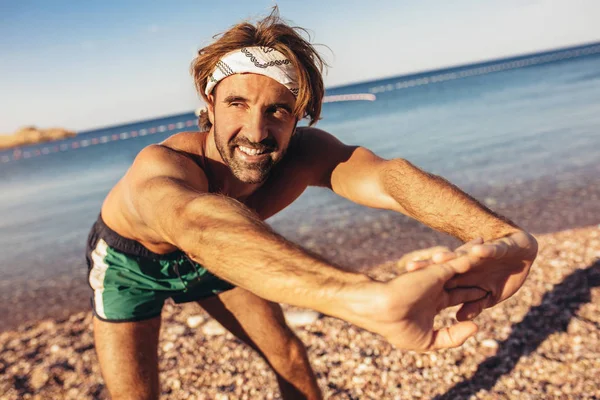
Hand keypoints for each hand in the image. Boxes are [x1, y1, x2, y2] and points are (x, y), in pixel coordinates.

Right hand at [347, 253, 487, 350]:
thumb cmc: (398, 328)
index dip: (474, 296)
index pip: (459, 297)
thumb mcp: (429, 341)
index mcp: (433, 302)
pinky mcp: (437, 271)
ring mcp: (436, 278)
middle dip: (480, 273)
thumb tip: (475, 326)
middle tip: (497, 265)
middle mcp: (436, 287)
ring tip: (496, 247)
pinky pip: (459, 261)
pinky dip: (473, 255)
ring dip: (478, 256)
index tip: (488, 294)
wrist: (380, 312)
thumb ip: (453, 336)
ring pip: (462, 265)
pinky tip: (486, 248)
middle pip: (464, 279)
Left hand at [406, 231, 537, 320]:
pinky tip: (475, 252)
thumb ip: (475, 305)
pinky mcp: (499, 247)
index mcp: (465, 274)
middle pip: (447, 265)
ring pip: (462, 256)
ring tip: (437, 258)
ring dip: (450, 258)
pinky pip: (489, 251)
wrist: (528, 250)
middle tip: (409, 267)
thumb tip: (460, 317)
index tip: (407, 285)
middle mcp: (470, 264)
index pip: (443, 278)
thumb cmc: (508, 273)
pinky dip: (483, 251)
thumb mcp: (490, 295)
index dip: (426, 280)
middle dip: (429, 267)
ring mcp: (482, 255)